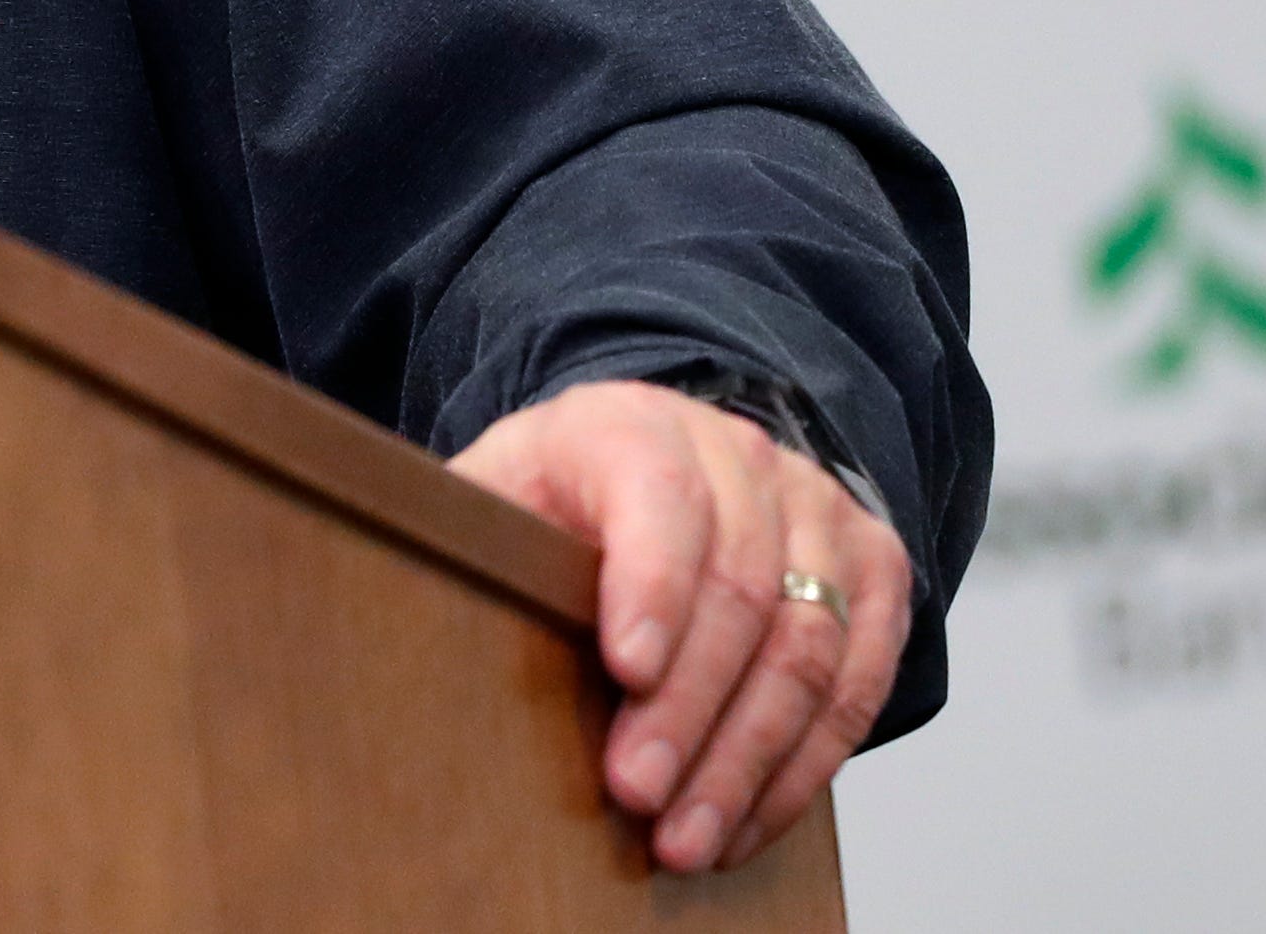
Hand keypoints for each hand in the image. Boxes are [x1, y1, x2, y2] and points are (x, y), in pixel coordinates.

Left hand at [451, 378, 909, 871]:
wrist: (659, 460)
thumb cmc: (556, 496)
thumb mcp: (495, 492)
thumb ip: (461, 535)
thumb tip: (393, 600)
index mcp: (632, 426)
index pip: (659, 500)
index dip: (649, 588)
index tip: (623, 670)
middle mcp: (740, 456)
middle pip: (739, 592)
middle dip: (688, 710)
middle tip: (637, 796)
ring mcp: (818, 509)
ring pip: (808, 651)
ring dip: (749, 761)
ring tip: (687, 839)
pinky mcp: (871, 571)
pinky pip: (860, 683)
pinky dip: (804, 766)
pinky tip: (745, 822)